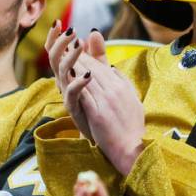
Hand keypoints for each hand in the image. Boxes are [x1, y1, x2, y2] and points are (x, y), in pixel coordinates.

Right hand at [45, 21, 93, 139]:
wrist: (106, 130)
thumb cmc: (100, 101)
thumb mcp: (100, 74)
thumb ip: (97, 54)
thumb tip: (93, 32)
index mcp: (69, 73)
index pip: (56, 52)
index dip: (54, 37)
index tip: (58, 22)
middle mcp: (64, 82)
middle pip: (54, 59)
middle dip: (60, 43)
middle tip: (71, 31)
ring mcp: (68, 95)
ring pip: (61, 73)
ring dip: (69, 58)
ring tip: (78, 46)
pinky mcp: (75, 108)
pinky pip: (72, 94)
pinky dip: (78, 82)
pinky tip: (88, 74)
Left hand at [65, 45, 145, 175]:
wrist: (133, 149)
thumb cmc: (132, 128)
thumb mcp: (132, 100)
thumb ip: (123, 83)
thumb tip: (113, 69)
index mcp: (123, 87)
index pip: (103, 67)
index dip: (89, 57)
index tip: (77, 49)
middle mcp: (116, 90)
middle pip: (94, 69)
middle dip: (79, 57)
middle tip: (66, 46)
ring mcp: (107, 101)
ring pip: (88, 78)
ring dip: (74, 65)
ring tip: (63, 55)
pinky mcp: (99, 113)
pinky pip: (84, 94)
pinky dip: (75, 83)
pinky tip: (65, 75)